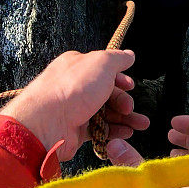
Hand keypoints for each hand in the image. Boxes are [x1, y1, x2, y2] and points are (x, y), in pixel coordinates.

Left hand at [0, 50, 149, 161]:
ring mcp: (75, 110)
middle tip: (130, 108)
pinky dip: (114, 131)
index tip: (131, 85)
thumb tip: (129, 54)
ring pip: (106, 113)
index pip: (103, 70)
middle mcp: (75, 87)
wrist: (47, 122)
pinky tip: (127, 133)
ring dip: (125, 118)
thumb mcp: (101, 63)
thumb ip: (117, 59)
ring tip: (141, 125)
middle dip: (124, 101)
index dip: (120, 78)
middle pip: (107, 93)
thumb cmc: (73, 88)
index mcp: (78, 67)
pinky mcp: (76, 130)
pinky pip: (99, 130)